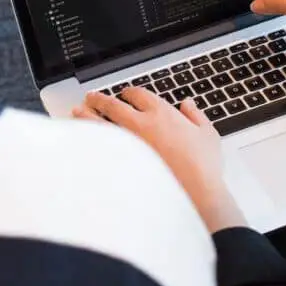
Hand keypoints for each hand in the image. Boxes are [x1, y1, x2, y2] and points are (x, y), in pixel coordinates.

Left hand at [74, 88, 245, 231]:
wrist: (194, 193)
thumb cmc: (202, 167)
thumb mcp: (207, 135)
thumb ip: (196, 116)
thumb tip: (188, 105)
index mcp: (161, 113)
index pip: (138, 94)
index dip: (130, 92)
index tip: (126, 94)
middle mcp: (140, 124)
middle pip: (112, 105)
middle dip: (100, 99)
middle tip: (92, 98)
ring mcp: (126, 143)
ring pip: (99, 123)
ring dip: (86, 115)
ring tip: (78, 111)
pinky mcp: (119, 162)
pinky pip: (99, 146)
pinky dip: (88, 140)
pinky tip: (82, 139)